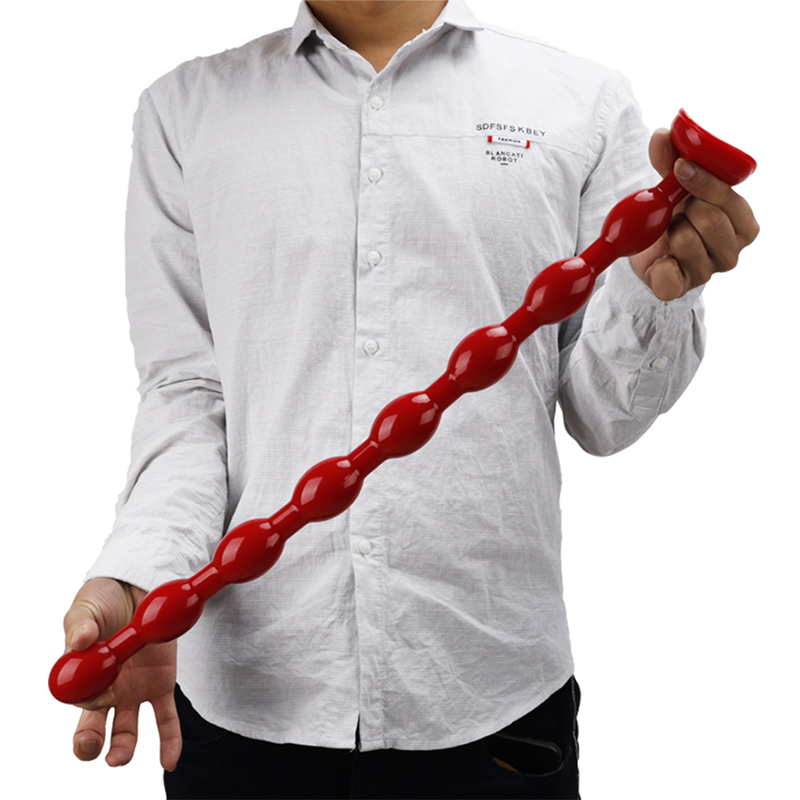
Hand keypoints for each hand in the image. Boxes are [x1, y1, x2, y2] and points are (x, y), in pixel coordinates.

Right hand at [63, 578, 180, 769]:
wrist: (138, 582)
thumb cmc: (104, 597)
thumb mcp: (87, 605)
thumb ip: (80, 624)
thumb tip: (79, 641)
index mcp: (83, 673)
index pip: (80, 699)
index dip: (88, 702)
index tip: (100, 694)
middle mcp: (107, 688)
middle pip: (95, 727)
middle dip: (90, 743)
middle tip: (93, 746)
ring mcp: (134, 689)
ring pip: (127, 730)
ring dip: (123, 749)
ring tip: (119, 759)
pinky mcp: (161, 684)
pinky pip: (166, 719)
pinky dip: (169, 740)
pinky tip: (170, 760)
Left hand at [630, 128, 759, 300]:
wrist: (650, 254)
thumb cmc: (675, 216)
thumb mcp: (675, 187)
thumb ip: (671, 161)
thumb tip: (663, 133)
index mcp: (743, 223)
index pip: (729, 197)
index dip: (704, 180)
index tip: (681, 166)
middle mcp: (732, 250)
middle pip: (710, 218)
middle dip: (684, 207)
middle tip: (675, 208)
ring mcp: (708, 272)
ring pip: (685, 239)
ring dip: (668, 229)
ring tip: (668, 231)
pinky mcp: (681, 289)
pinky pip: (667, 276)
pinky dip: (656, 265)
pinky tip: (659, 259)